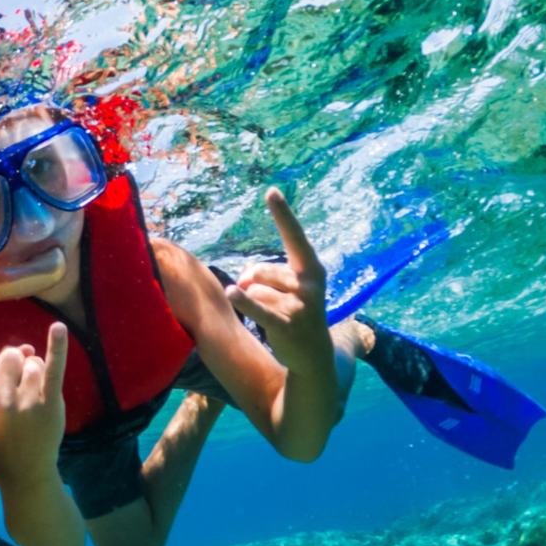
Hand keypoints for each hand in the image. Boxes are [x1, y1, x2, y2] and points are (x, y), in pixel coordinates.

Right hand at [0, 296, 67, 484]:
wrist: (23, 472)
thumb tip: (24, 348)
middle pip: (9, 354)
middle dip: (14, 364)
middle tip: (14, 392)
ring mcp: (26, 402)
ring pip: (33, 361)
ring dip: (34, 372)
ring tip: (30, 400)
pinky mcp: (50, 405)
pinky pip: (54, 368)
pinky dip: (57, 347)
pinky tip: (59, 328)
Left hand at [226, 188, 332, 371]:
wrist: (313, 354)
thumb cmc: (295, 312)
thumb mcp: (285, 288)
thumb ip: (262, 274)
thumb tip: (242, 280)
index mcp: (311, 268)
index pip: (294, 236)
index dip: (282, 214)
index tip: (271, 191)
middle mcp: (309, 283)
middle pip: (259, 270)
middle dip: (253, 283)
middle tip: (270, 301)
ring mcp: (300, 305)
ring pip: (254, 291)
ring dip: (254, 303)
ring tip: (275, 317)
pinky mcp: (286, 325)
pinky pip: (258, 308)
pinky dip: (244, 302)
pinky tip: (232, 293)